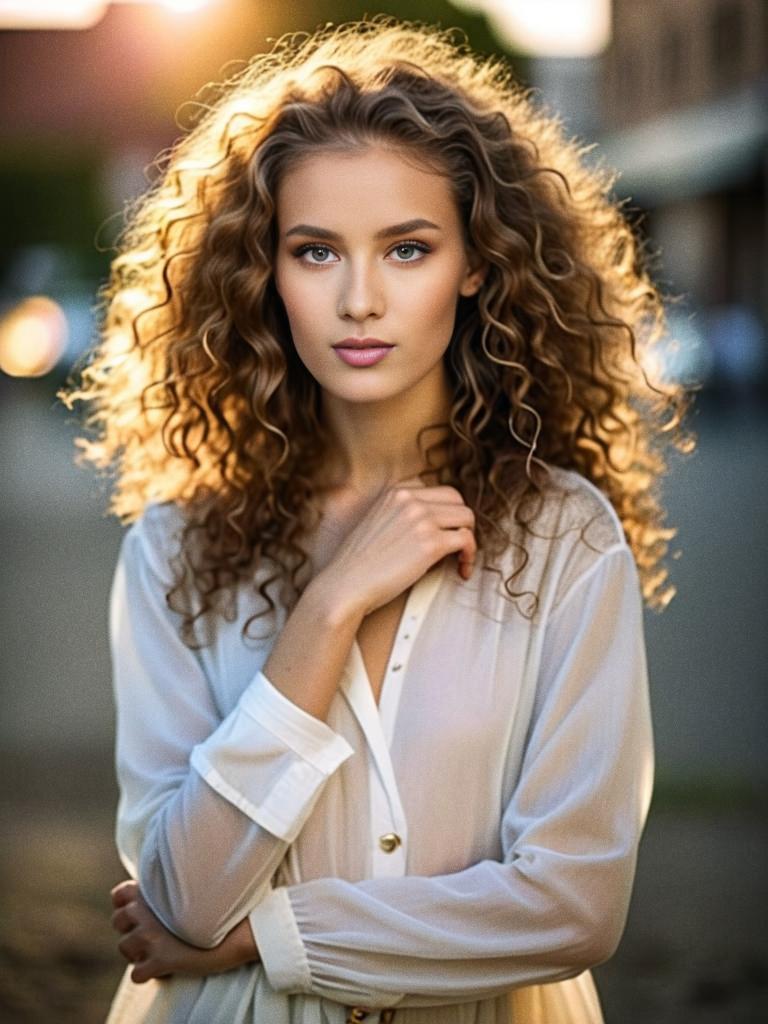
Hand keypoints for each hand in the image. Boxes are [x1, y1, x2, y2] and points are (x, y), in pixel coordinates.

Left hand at [110, 880, 259, 982]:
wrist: (239, 926)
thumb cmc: (222, 901)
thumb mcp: (195, 884)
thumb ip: (174, 884)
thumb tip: (171, 885)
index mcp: (154, 891)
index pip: (119, 894)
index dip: (125, 903)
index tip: (139, 909)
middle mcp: (147, 913)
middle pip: (117, 922)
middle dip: (130, 928)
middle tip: (150, 933)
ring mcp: (151, 939)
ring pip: (124, 947)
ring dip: (137, 951)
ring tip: (157, 951)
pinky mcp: (160, 962)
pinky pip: (137, 974)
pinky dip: (148, 974)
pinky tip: (164, 969)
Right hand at [317, 479, 476, 616]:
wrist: (345, 584)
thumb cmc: (359, 564)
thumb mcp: (377, 523)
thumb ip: (402, 516)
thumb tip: (434, 526)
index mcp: (395, 492)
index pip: (437, 491)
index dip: (446, 513)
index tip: (445, 531)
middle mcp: (409, 500)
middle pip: (457, 500)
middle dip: (461, 522)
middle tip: (457, 544)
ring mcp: (421, 519)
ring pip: (466, 517)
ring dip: (469, 539)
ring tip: (461, 559)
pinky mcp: (431, 543)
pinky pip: (467, 540)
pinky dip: (470, 556)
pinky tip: (461, 569)